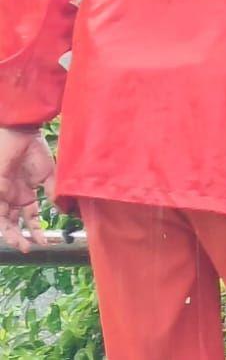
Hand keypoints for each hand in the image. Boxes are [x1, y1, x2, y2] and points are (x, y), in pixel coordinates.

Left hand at [0, 127, 54, 252]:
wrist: (21, 133)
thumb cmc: (35, 150)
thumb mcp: (49, 175)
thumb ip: (54, 193)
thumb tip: (64, 211)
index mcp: (25, 194)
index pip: (29, 218)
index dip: (36, 231)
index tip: (44, 242)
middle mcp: (12, 197)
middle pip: (13, 223)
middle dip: (20, 237)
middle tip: (28, 248)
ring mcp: (3, 194)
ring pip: (3, 220)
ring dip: (10, 234)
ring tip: (21, 244)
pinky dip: (3, 222)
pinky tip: (10, 231)